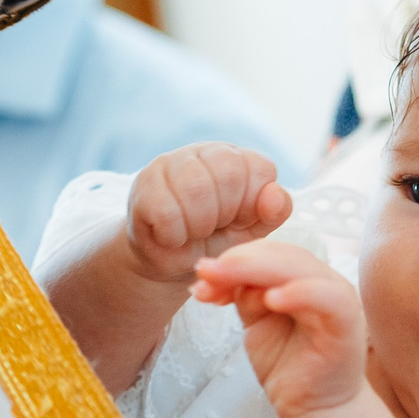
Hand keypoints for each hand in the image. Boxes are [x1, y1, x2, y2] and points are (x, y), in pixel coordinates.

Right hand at [125, 145, 291, 283]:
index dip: (251, 205)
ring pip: (196, 189)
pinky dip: (173, 235)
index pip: (260, 168)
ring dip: (198, 226)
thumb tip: (274, 193)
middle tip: (210, 228)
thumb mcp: (252, 232)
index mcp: (238, 158)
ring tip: (191, 232)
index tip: (236, 220)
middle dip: (224, 215)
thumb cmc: (214, 243)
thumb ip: (273, 212)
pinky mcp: (143, 184)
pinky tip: (170, 235)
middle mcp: (204, 151)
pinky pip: (167, 212)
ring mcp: (170, 162)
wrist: (169, 266)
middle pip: (229, 174)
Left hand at [193, 238, 365, 417]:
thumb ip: (245, 296)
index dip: (235, 258)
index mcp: (303, 277)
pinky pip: (326, 298)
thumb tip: (214, 273)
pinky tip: (271, 299)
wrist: (315, 411)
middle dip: (239, 261)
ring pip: (300, 269)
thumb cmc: (288, 366)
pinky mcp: (347, 324)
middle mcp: (323, 281)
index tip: (201, 274)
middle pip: (282, 255)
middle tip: (205, 271)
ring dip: (258, 270)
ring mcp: (338, 300)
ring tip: (223, 279)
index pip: (269, 252)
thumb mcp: (257, 323)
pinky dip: (299, 293)